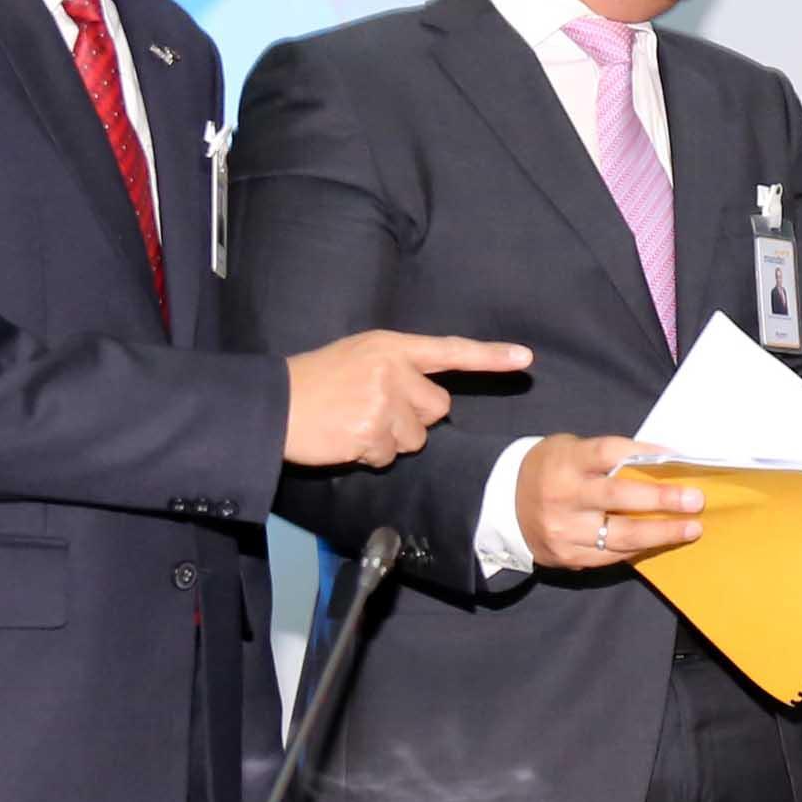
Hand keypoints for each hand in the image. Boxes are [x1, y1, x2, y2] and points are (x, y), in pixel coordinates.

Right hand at [283, 331, 532, 468]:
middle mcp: (394, 369)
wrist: (276, 404)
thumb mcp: (360, 356)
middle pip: (437, 408)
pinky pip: (391, 456)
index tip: (525, 359)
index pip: (450, 350)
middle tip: (372, 410)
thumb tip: (432, 400)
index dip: (490, 356)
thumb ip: (398, 368)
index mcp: (392, 346)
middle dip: (413, 418)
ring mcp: (385, 401)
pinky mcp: (374, 433)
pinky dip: (371, 455)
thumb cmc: (317, 381)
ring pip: (417, 438)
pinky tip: (347, 438)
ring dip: (391, 440)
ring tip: (355, 423)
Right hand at [517, 434, 705, 569]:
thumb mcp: (571, 450)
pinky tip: (661, 542)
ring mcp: (564, 530)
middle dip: (662, 500)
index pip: (609, 452)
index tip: (676, 457)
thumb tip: (659, 464)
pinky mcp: (567, 556)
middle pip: (619, 497)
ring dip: (661, 532)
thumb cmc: (551, 470)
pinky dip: (639, 548)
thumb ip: (606, 457)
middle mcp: (563, 496)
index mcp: (566, 461)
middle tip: (695, 501)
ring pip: (621, 535)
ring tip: (691, 529)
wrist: (504, 506)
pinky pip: (610, 555)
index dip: (646, 453)